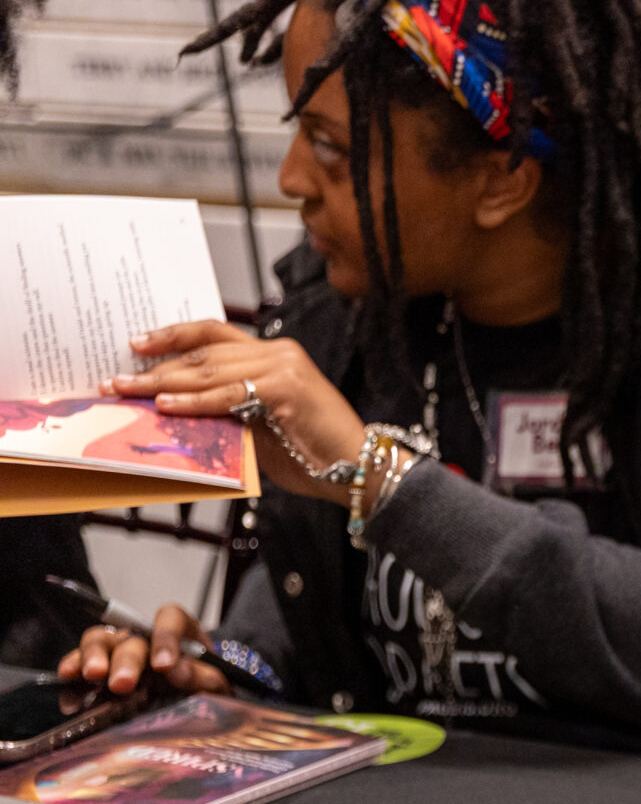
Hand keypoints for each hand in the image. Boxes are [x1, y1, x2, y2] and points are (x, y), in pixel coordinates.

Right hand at [56, 603, 230, 696]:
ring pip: (99, 639)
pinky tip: (68, 677)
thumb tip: (177, 672)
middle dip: (126, 659)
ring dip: (94, 656)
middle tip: (123, 683)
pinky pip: (79, 661)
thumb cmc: (206, 686)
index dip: (166, 638)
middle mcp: (144, 635)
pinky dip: (73, 667)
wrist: (198, 702)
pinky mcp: (99, 667)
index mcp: (180, 630)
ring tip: (93, 675)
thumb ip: (203, 677)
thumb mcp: (216, 683)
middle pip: (130, 635)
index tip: (164, 667)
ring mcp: (118, 648)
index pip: (170, 619)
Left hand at [109, 321, 366, 503]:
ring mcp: (283, 368)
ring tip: (130, 391)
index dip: (174, 336)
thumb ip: (227, 410)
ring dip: (163, 383)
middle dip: (155, 366)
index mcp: (275, 354)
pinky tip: (166, 406)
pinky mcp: (285, 389)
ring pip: (209, 371)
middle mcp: (279, 353)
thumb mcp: (261, 424)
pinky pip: (227, 394)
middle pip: (204, 352)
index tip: (137, 344)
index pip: (215, 334)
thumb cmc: (312, 452)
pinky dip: (193, 401)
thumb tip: (175, 411)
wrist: (357, 468)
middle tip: (119, 379)